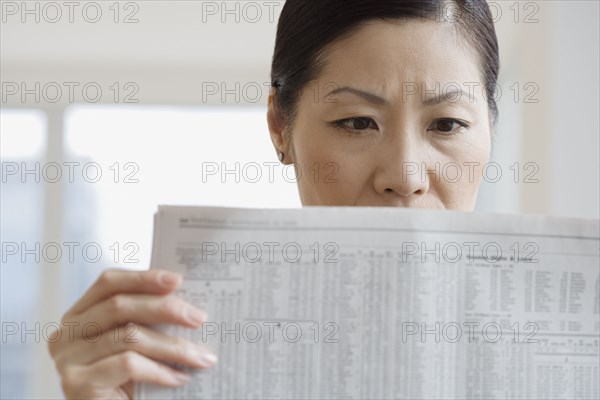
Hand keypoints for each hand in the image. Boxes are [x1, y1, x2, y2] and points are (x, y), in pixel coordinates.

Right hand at [48, 268, 216, 398]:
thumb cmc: (129, 383)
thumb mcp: (135, 343)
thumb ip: (145, 319)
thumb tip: (187, 301)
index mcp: (79, 316)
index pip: (108, 283)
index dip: (143, 278)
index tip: (177, 280)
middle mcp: (65, 334)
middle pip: (119, 306)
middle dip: (165, 308)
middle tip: (199, 317)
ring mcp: (68, 359)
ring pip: (128, 336)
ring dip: (173, 347)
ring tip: (201, 356)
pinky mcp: (77, 384)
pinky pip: (127, 365)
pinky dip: (160, 370)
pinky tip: (180, 378)